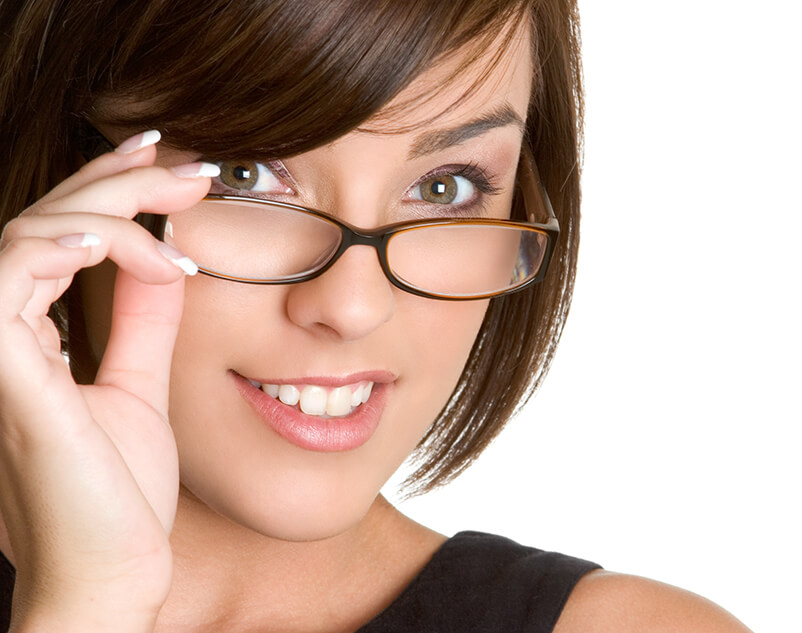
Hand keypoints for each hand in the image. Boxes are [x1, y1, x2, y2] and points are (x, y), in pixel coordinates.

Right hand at [0, 132, 214, 630]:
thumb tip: (165, 261)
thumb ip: (142, 324)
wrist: (113, 571)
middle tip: (186, 166)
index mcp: (28, 339)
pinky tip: (138, 242)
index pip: (57, 240)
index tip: (173, 169)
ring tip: (177, 198)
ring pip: (29, 230)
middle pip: (44, 221)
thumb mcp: (140, 387)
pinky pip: (13, 269)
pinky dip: (73, 241)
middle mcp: (0, 335)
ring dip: (108, 201)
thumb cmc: (118, 495)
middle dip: (116, 179)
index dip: (108, 192)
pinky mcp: (1, 367)